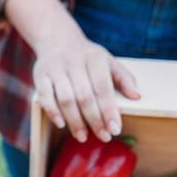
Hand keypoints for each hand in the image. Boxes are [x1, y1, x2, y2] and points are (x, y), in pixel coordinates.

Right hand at [3, 0, 139, 143]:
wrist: (57, 39)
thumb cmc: (87, 57)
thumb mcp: (108, 61)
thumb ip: (123, 78)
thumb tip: (137, 96)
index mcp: (94, 58)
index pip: (103, 88)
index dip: (109, 110)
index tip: (115, 130)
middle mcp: (74, 62)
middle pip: (85, 96)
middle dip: (95, 120)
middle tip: (103, 137)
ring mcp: (55, 68)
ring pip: (66, 99)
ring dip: (75, 121)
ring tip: (83, 136)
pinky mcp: (40, 75)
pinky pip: (45, 97)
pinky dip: (53, 112)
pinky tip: (62, 125)